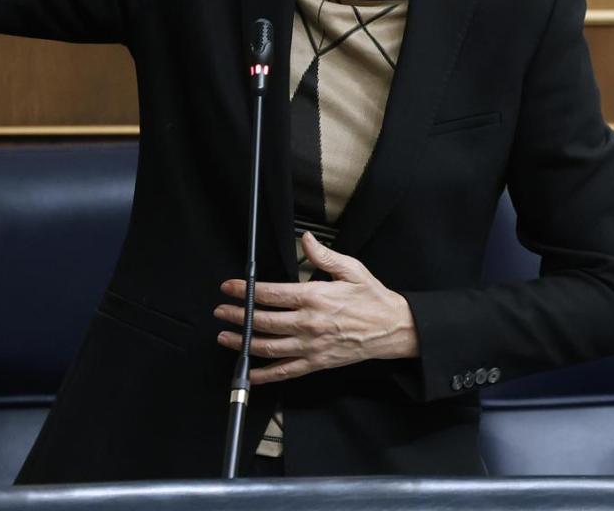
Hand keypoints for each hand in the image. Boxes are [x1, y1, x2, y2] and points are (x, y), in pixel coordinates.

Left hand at [214, 231, 417, 383]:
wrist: (393, 329)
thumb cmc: (372, 298)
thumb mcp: (352, 269)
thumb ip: (324, 255)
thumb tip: (305, 239)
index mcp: (315, 297)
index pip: (271, 294)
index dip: (246, 291)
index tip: (229, 287)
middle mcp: (309, 323)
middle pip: (263, 321)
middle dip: (238, 316)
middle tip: (220, 311)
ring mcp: (311, 346)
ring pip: (268, 347)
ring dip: (243, 342)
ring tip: (224, 336)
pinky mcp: (316, 363)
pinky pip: (285, 371)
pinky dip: (264, 374)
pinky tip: (249, 372)